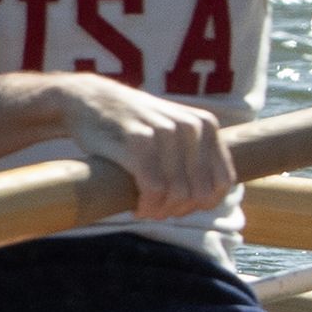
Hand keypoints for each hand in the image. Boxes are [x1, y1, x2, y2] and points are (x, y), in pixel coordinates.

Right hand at [53, 77, 237, 219]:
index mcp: (206, 125)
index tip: (180, 206)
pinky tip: (137, 207)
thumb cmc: (133, 125)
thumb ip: (198, 157)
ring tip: (146, 209)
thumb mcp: (175, 132)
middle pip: (198, 193)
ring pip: (177, 194)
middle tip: (158, 210)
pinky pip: (153, 189)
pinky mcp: (137, 141)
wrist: (89, 100)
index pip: (222, 183)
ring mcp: (164, 132)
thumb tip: (215, 198)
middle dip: (178, 210)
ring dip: (160, 211)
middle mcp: (190, 126)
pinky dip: (147, 206)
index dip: (203, 204)